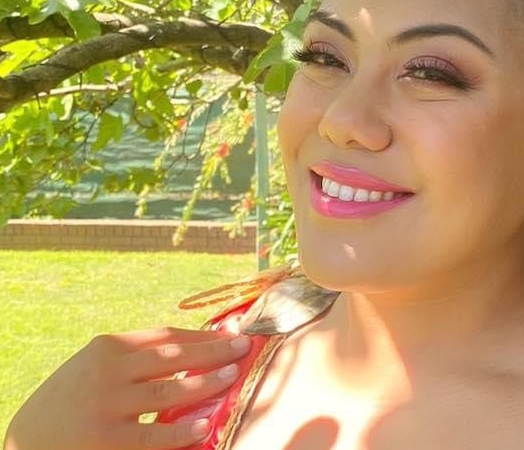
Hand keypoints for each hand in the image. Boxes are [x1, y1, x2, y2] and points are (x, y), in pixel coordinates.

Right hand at [4, 327, 251, 449]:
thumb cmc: (75, 397)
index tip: (232, 334)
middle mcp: (108, 371)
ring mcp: (107, 406)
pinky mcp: (107, 441)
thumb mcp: (98, 366)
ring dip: (206, 383)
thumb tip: (198, 349)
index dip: (203, 335)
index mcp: (109, 347)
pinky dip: (182, 431)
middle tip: (244, 347)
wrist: (29, 438)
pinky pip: (154, 435)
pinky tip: (205, 425)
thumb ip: (137, 357)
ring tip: (232, 375)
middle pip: (174, 356)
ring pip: (168, 391)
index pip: (167, 335)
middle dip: (213, 351)